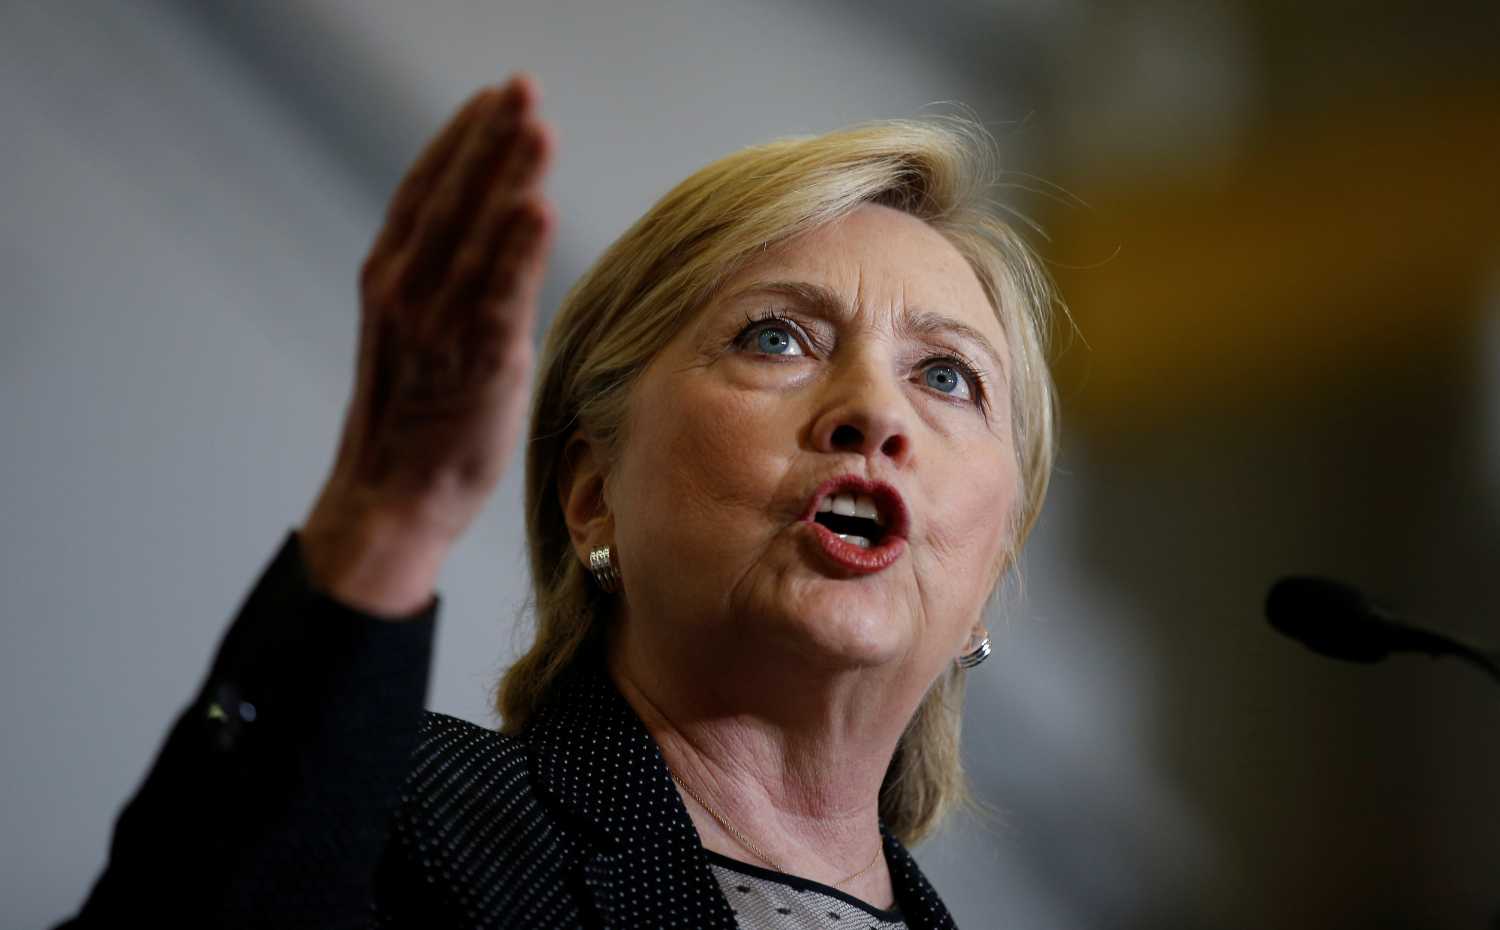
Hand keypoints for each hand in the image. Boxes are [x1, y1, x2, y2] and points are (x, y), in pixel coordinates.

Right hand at [301, 75, 554, 615]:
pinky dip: (515, 250)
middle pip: (450, 199)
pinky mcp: (473, 363)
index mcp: (389, 280)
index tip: (490, 98)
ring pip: (474, 237)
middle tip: (521, 88)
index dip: (458, 140)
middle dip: (487, 138)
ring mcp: (435, 326)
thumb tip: (505, 250)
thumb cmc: (417, 423)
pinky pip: (496, 295)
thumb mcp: (427, 339)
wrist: (390, 498)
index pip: (423, 191)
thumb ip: (457, 289)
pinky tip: (536, 206)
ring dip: (506, 177)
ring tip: (536, 125)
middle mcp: (404, 293)